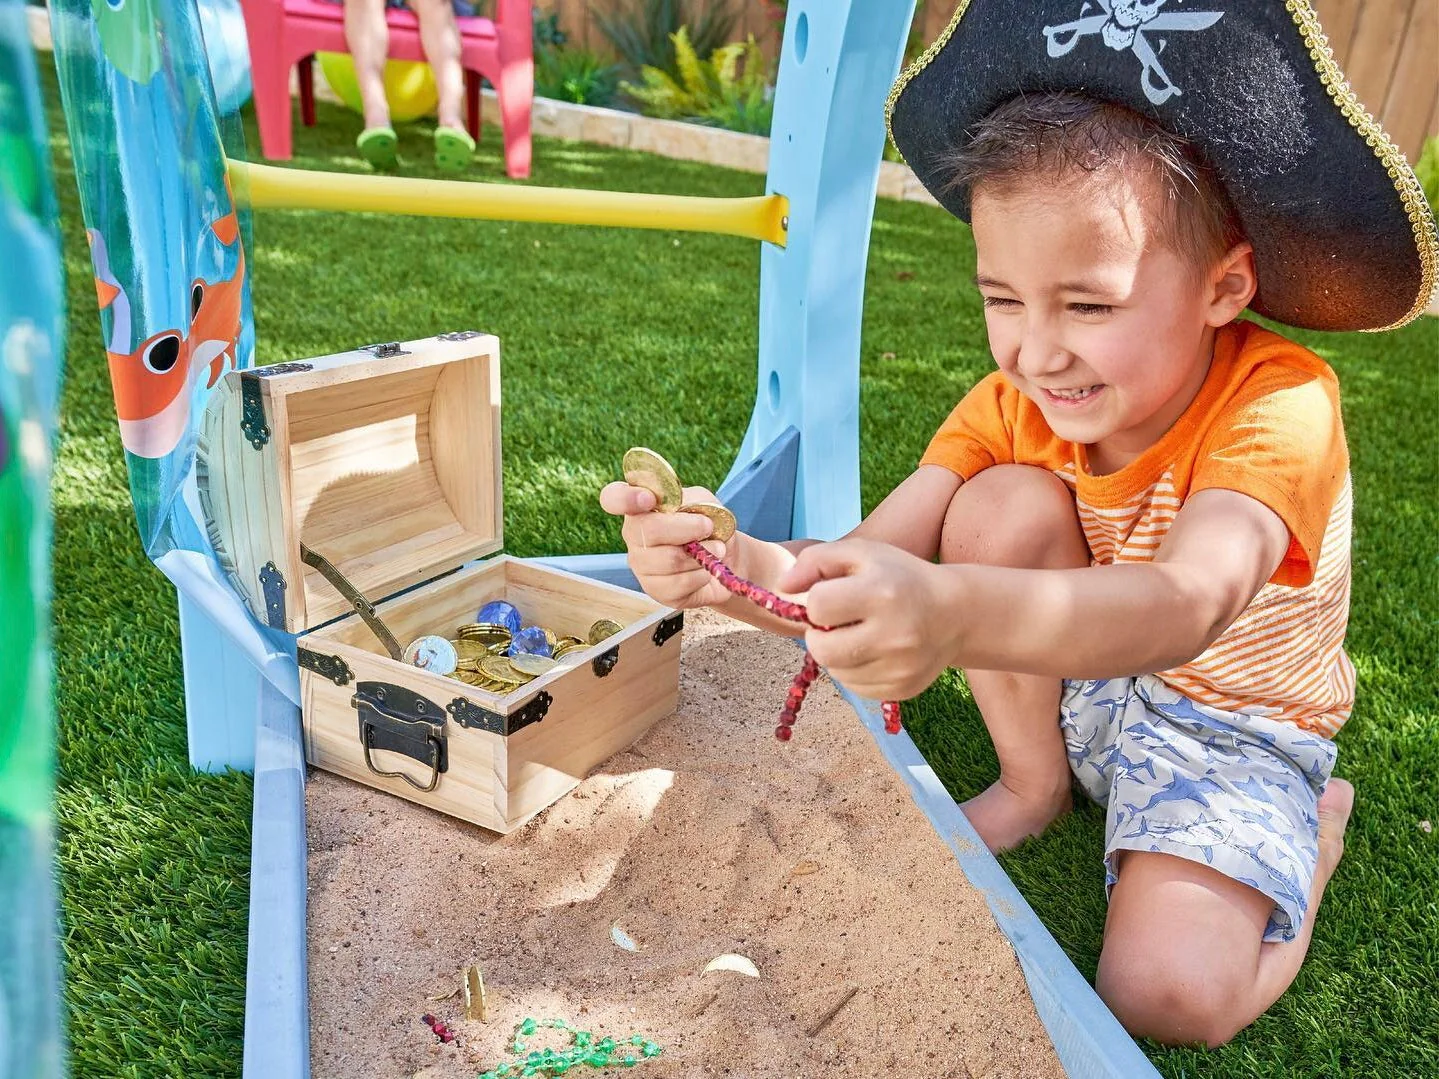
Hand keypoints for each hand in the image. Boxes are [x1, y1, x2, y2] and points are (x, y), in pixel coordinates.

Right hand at [598, 481, 735, 608]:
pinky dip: (702, 573)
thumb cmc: (710, 526)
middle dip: (686, 527)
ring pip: (669, 559)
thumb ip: (691, 500)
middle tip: (708, 526)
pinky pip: (680, 583)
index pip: (613, 498)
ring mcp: (642, 565)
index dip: (625, 498)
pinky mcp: (656, 590)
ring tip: (715, 549)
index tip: (648, 499)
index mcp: (640, 507)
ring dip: (701, 552)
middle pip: (647, 530)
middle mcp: (633, 535)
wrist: (728, 560)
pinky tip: (705, 569)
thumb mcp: (705, 503)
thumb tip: (682, 511)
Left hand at [780, 537, 951, 700]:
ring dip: (837, 653)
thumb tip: (781, 587)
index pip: (817, 607)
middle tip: (838, 622)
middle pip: (820, 649)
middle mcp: (894, 634)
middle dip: (820, 634)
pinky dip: (855, 670)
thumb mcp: (862, 553)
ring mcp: (900, 667)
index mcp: (881, 593)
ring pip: (835, 671)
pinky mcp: (902, 689)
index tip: (834, 597)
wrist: (954, 613)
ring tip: (859, 635)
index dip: (818, 601)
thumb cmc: (900, 577)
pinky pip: (855, 687)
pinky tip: (873, 651)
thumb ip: (816, 560)